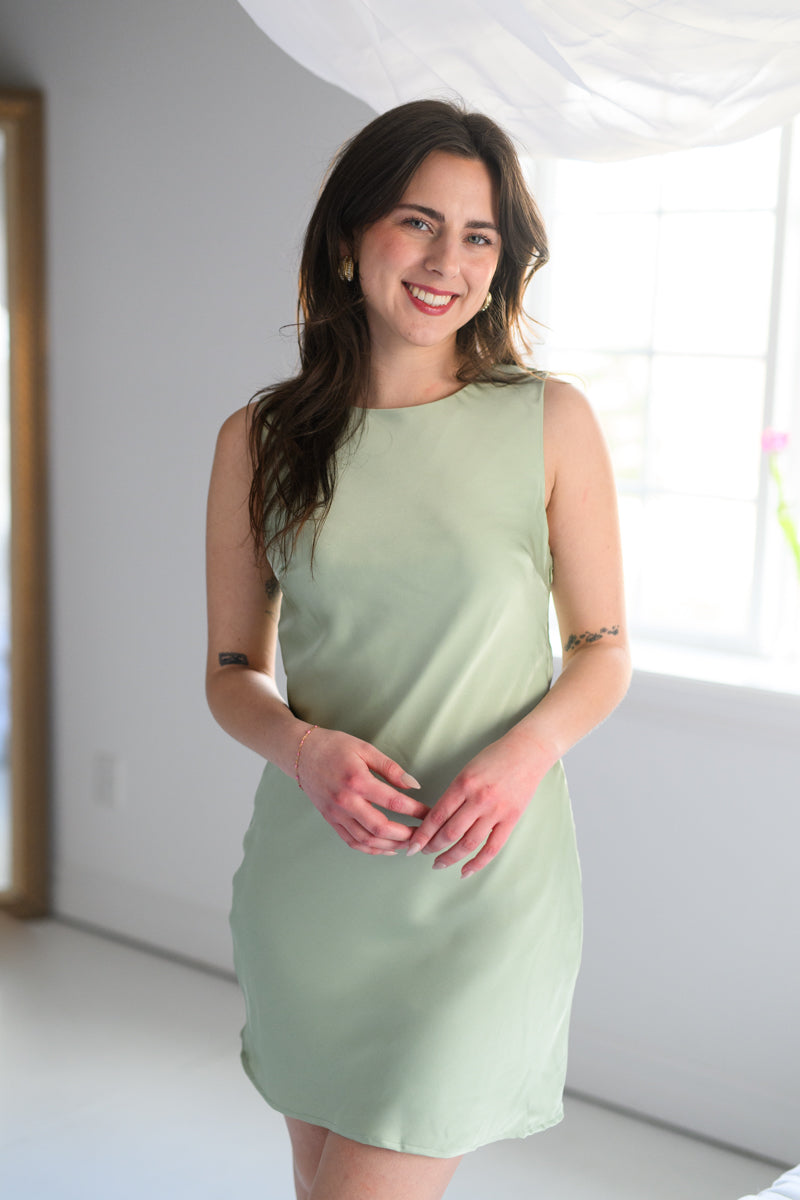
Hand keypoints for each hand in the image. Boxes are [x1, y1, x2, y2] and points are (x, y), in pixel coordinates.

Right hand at [296, 727, 428, 854]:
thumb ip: (391, 768)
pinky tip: (386, 848)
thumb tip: (414, 785)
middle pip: (380, 828)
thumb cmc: (334, 746)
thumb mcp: (365, 749)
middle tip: (422, 835)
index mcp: (357, 780)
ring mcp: (336, 814)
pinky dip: (371, 849)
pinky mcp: (330, 820)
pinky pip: (352, 842)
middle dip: (406, 835)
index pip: (393, 802)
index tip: (430, 814)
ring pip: (366, 840)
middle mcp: (346, 801)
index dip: (415, 811)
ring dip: (390, 846)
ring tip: (409, 844)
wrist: (301, 753)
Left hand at [406, 735, 545, 876]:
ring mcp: (496, 811)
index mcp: (463, 784)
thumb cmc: (495, 757)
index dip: (422, 835)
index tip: (412, 845)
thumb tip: (437, 820)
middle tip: (422, 853)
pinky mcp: (511, 819)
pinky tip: (465, 871)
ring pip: (468, 843)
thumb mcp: (467, 769)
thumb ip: (454, 793)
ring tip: (438, 863)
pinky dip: (477, 863)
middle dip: (432, 847)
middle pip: (450, 833)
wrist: (528, 751)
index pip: (437, 816)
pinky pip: (492, 848)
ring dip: (450, 857)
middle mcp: (479, 799)